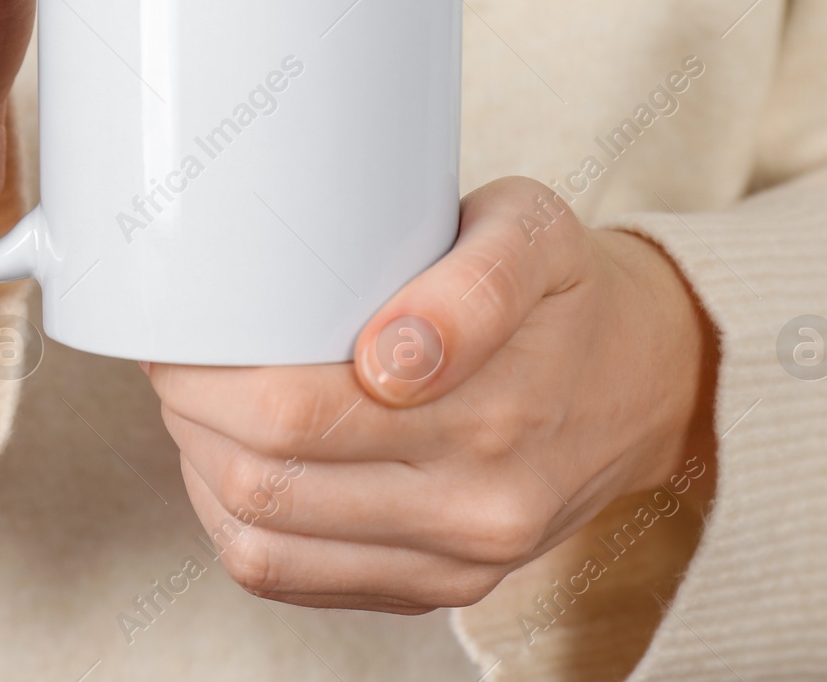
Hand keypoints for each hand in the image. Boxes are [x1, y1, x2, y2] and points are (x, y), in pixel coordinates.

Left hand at [146, 177, 717, 612]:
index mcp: (496, 415)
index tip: (181, 328)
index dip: (209, 375)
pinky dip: (238, 526)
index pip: (296, 416)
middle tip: (179, 358)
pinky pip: (292, 581)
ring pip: (264, 545)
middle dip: (193, 416)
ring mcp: (458, 563)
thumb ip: (472, 287)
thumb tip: (391, 358)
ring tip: (200, 409)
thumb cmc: (568, 291)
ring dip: (203, 474)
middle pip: (267, 482)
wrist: (646, 383)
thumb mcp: (537, 236)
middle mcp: (479, 508)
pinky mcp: (437, 590)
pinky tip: (233, 468)